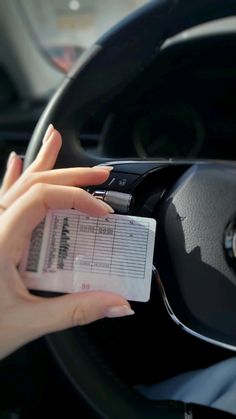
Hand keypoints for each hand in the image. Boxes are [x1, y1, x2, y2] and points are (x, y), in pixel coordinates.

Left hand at [0, 125, 133, 359]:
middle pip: (32, 185)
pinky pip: (2, 199)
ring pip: (16, 187)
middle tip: (100, 172)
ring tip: (55, 140)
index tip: (102, 213)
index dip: (77, 198)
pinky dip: (12, 179)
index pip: (41, 199)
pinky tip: (15, 162)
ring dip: (40, 165)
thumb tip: (118, 303)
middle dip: (69, 174)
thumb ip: (76, 312)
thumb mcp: (29, 323)